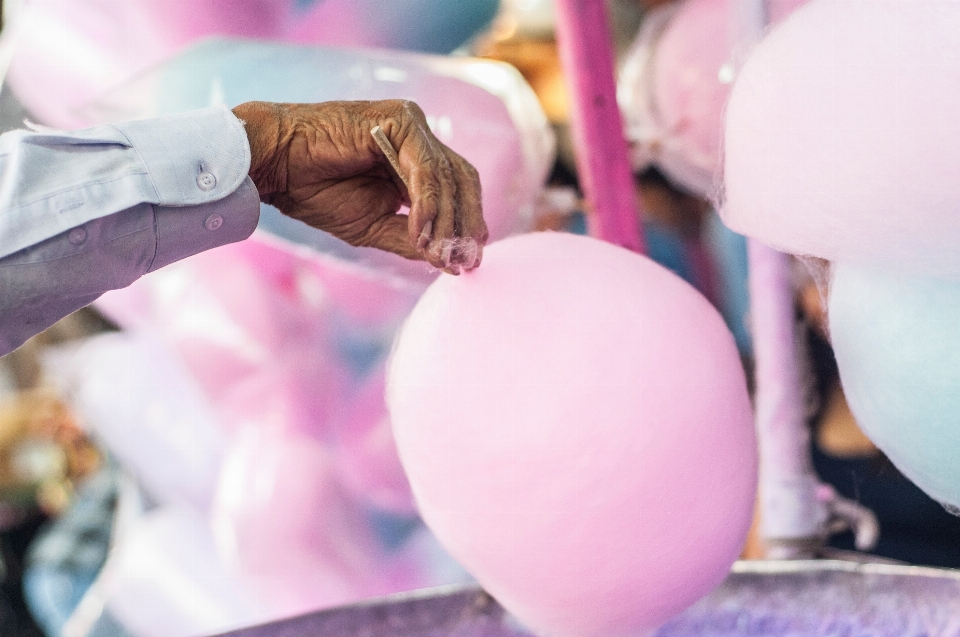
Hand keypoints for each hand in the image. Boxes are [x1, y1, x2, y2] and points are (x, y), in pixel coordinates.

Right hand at [232, 100, 486, 273]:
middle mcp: (417, 140)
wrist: (274, 165)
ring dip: (449, 220)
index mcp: (414, 161)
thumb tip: (450, 264)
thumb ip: (412, 241)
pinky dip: (429, 203)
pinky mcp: (400, 121)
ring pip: (449, 175)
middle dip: (468, 222)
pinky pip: (426, 167)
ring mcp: (410, 126)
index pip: (458, 189)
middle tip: (466, 259)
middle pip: (462, 179)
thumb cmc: (315, 191)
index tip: (469, 260)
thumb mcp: (373, 227)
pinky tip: (421, 231)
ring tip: (441, 253)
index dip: (469, 223)